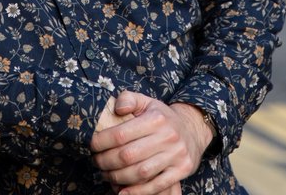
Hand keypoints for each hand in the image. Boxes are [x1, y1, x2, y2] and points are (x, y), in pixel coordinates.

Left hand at [90, 91, 210, 194]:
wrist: (192, 129)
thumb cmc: (162, 117)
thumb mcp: (146, 102)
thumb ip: (128, 99)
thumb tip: (117, 108)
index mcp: (156, 119)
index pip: (121, 134)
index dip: (101, 142)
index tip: (92, 145)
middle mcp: (168, 136)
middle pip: (128, 155)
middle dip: (106, 161)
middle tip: (97, 162)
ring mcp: (176, 155)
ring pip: (140, 173)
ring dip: (117, 177)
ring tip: (107, 175)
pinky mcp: (182, 170)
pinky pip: (157, 185)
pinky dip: (137, 192)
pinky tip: (122, 192)